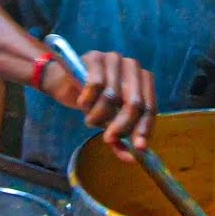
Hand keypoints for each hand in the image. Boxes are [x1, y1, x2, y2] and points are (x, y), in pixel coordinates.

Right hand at [42, 50, 156, 158]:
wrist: (65, 82)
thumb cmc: (93, 102)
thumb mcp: (109, 121)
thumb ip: (121, 138)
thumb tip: (132, 158)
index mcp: (144, 81)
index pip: (150, 107)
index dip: (144, 129)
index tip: (138, 148)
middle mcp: (134, 67)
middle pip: (134, 103)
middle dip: (121, 126)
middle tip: (108, 139)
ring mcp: (115, 59)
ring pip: (111, 96)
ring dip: (98, 115)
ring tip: (89, 118)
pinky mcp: (96, 57)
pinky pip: (95, 85)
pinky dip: (87, 101)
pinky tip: (82, 102)